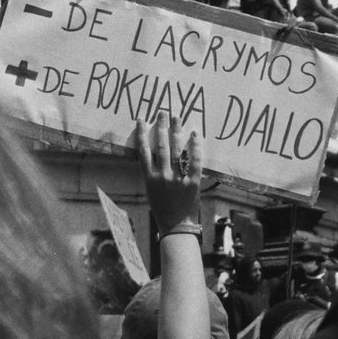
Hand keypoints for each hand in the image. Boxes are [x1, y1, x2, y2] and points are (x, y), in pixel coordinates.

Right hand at [136, 113, 201, 235]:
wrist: (176, 225)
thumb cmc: (162, 208)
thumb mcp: (151, 190)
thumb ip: (152, 172)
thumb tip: (153, 152)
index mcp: (150, 178)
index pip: (144, 151)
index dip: (143, 134)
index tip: (143, 119)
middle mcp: (162, 176)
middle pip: (161, 146)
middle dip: (162, 127)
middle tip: (163, 113)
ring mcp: (178, 179)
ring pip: (176, 150)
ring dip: (176, 132)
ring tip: (176, 118)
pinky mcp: (193, 182)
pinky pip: (194, 161)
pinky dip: (194, 146)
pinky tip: (194, 134)